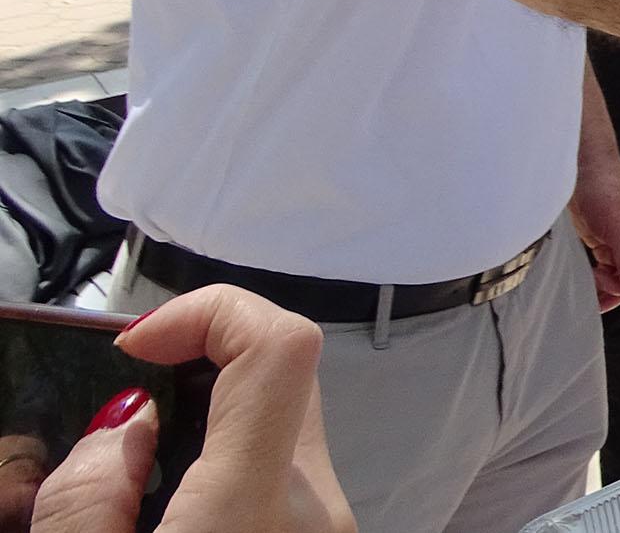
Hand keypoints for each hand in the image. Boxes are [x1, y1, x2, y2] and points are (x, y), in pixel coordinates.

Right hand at [33, 285, 351, 532]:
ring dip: (216, 410)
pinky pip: (285, 462)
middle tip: (123, 403)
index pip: (280, 345)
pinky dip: (232, 453)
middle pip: (283, 370)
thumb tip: (122, 421)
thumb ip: (87, 498)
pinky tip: (174, 495)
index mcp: (252, 509)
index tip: (136, 343)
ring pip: (283, 417)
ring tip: (139, 459)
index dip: (211, 312)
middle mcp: (313, 506)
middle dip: (203, 358)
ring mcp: (326, 521)